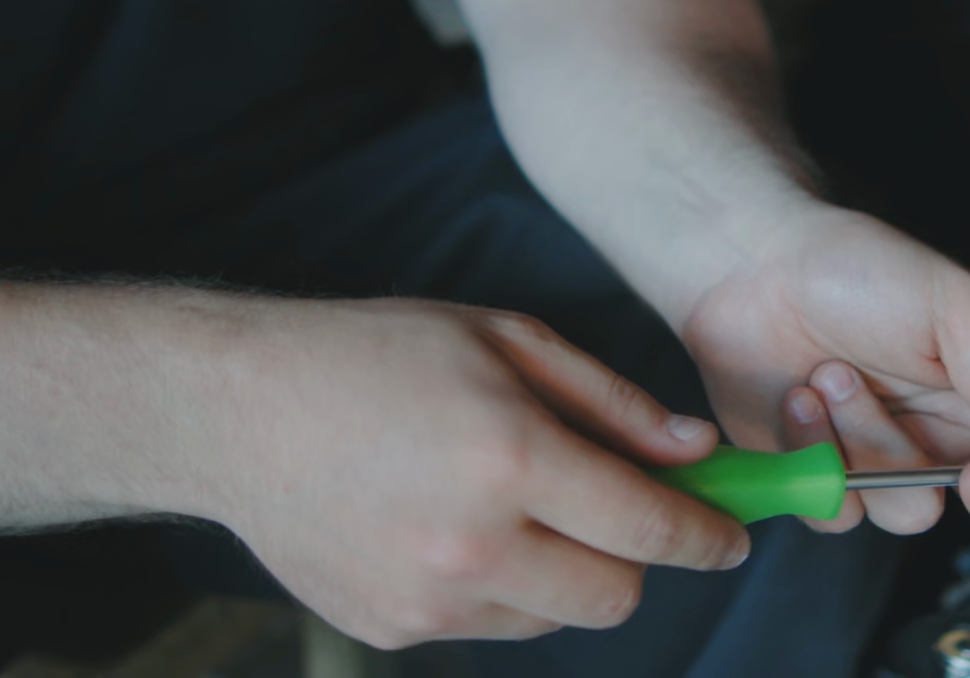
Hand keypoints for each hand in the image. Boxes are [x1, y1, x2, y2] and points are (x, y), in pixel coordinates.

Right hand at [205, 298, 749, 647]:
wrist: (237, 412)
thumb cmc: (379, 355)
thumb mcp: (507, 341)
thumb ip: (613, 403)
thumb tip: (697, 451)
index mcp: (511, 457)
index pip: (651, 529)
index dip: (708, 537)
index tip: (732, 535)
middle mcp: (473, 543)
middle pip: (616, 597)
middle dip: (637, 559)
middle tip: (617, 512)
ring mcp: (428, 598)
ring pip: (557, 616)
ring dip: (566, 573)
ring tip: (514, 504)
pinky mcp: (394, 628)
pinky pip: (492, 623)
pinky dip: (503, 586)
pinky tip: (454, 526)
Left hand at [679, 203, 969, 553]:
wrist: (750, 264)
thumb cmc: (857, 266)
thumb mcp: (953, 305)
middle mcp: (944, 440)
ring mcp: (884, 465)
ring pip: (909, 512)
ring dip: (874, 443)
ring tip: (837, 375)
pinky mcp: (821, 480)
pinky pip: (837, 511)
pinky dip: (815, 455)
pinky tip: (800, 398)